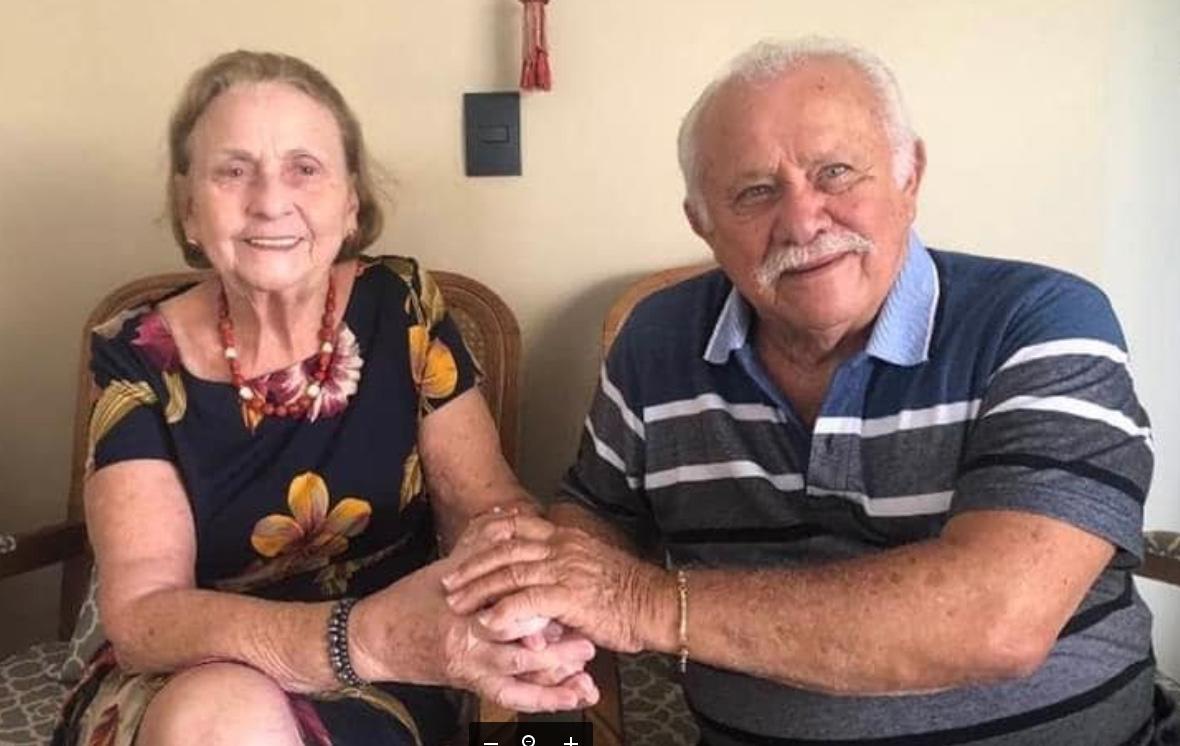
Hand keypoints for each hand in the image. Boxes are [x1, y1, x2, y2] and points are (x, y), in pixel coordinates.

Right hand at [350, 557, 598, 711]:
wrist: (375, 639)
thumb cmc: (410, 600)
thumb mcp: (446, 569)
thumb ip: (480, 544)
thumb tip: (508, 512)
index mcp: (463, 609)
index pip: (507, 609)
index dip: (539, 608)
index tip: (568, 602)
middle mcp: (467, 642)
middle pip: (518, 650)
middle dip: (556, 651)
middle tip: (589, 644)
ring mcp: (468, 667)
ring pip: (517, 678)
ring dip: (554, 680)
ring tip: (586, 682)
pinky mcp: (469, 684)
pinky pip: (510, 696)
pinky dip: (540, 699)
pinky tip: (566, 701)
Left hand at [441, 522, 669, 653]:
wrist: (656, 603)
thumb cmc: (627, 592)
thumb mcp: (591, 569)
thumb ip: (562, 571)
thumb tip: (540, 580)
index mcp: (566, 537)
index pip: (518, 526)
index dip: (488, 535)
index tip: (467, 544)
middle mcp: (561, 547)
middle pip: (505, 549)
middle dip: (473, 565)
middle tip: (449, 580)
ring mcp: (564, 569)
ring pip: (510, 572)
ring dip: (479, 588)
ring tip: (457, 603)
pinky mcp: (569, 595)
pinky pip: (527, 601)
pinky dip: (504, 612)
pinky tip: (488, 622)